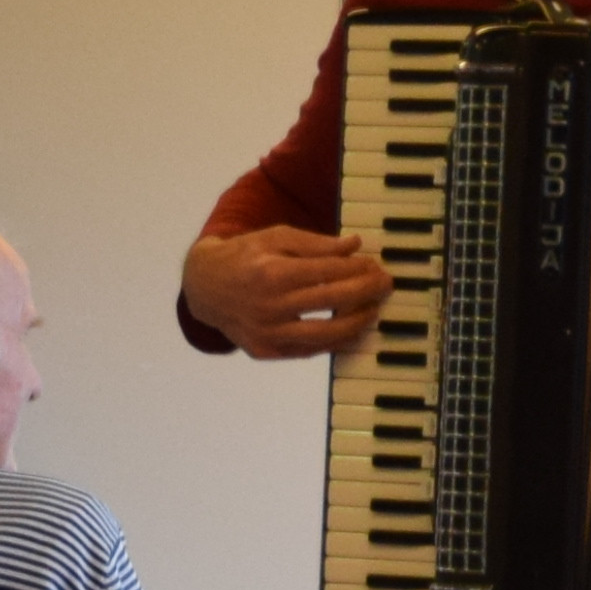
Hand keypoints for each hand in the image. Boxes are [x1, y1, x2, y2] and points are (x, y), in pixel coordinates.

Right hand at [183, 225, 395, 360]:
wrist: (204, 287)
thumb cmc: (245, 256)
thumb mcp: (276, 237)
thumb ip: (316, 243)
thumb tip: (354, 245)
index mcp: (272, 272)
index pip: (329, 272)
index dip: (359, 269)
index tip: (376, 266)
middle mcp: (269, 305)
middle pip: (333, 301)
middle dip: (366, 293)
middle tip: (386, 286)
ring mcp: (266, 333)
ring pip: (326, 334)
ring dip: (357, 323)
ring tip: (373, 311)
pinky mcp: (265, 351)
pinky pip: (308, 351)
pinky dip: (332, 342)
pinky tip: (350, 330)